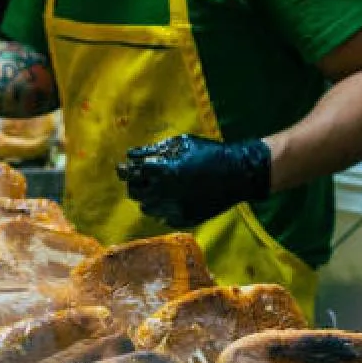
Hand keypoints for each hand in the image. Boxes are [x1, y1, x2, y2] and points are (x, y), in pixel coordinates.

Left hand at [116, 135, 271, 228]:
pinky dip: (162, 209)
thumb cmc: (209, 152)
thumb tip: (130, 155)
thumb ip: (153, 150)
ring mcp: (175, 208)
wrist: (239, 173)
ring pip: (146, 208)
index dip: (123, 170)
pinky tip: (170, 199)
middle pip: (134, 193)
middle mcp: (165, 192)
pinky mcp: (184, 219)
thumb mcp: (181, 143)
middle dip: (134, 184)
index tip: (122, 168)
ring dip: (147, 198)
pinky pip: (163, 217)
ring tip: (157, 188)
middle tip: (139, 179)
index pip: (130, 174)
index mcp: (163, 171)